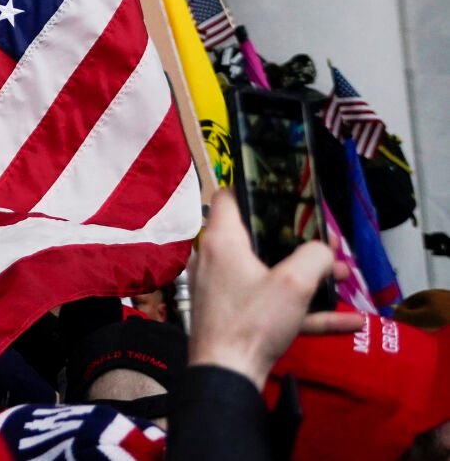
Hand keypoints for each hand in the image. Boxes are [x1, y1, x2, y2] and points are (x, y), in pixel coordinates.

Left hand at [188, 191, 362, 388]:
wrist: (226, 375)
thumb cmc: (252, 322)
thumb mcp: (294, 284)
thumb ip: (316, 257)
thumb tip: (327, 251)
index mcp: (221, 240)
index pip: (228, 198)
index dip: (252, 189)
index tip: (280, 190)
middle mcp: (215, 259)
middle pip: (255, 237)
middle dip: (295, 241)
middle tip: (325, 242)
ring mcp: (222, 288)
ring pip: (269, 273)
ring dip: (306, 277)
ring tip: (344, 277)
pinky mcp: (233, 314)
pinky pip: (272, 305)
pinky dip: (304, 310)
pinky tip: (348, 321)